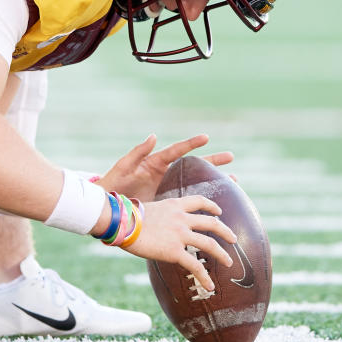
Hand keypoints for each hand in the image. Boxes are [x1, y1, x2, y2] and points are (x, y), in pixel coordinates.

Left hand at [97, 134, 232, 201]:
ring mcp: (169, 189)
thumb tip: (153, 136)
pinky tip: (217, 206)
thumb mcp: (124, 167)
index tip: (206, 137)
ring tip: (234, 181)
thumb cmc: (113, 183)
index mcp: (156, 163)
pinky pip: (189, 200)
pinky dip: (203, 201)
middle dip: (212, 161)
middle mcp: (166, 174)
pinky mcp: (168, 203)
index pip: (177, 151)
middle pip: (193, 166)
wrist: (108, 206)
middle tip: (231, 157)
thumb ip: (138, 152)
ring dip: (213, 181)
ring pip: (196, 183)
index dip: (191, 144)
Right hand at [120, 195, 235, 292]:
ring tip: (229, 262)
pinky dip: (204, 277)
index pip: (199, 201)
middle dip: (225, 231)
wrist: (123, 222)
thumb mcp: (148, 208)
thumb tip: (153, 222)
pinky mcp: (175, 251)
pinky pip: (195, 266)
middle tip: (233, 238)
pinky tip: (210, 286)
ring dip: (222, 254)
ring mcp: (180, 234)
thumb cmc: (127, 216)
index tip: (218, 211)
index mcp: (175, 205)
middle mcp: (182, 218)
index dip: (211, 206)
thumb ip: (158, 215)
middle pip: (211, 223)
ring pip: (209, 244)